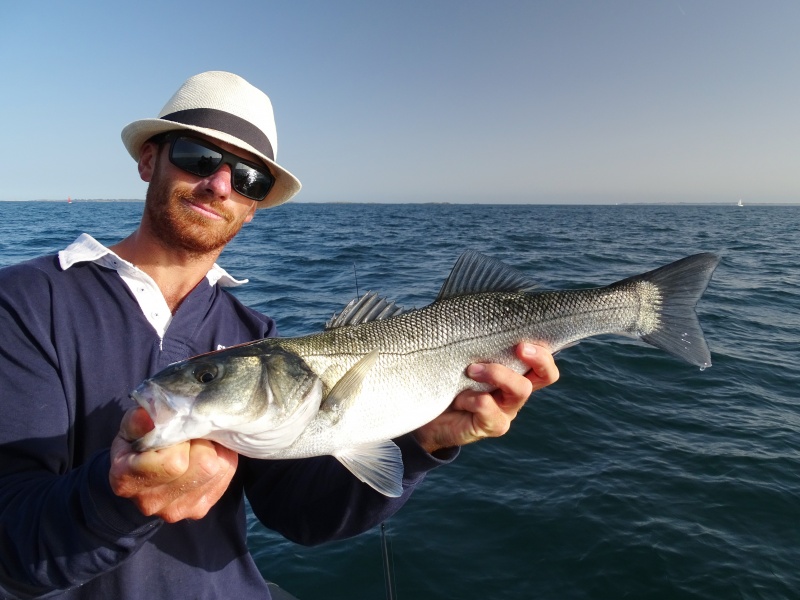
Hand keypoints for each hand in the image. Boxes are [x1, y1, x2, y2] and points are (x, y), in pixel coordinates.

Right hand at [109, 407, 237, 522]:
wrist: (138, 470)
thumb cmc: (137, 440)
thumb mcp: (132, 424)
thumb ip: (140, 420)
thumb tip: (150, 418)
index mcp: (127, 479)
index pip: (175, 462)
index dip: (182, 439)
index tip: (176, 429)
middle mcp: (151, 502)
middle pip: (204, 466)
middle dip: (203, 443)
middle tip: (192, 433)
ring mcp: (176, 510)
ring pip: (217, 469)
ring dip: (214, 450)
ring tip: (199, 442)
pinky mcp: (197, 510)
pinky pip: (225, 475)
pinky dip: (222, 459)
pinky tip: (207, 454)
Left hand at [413, 343, 558, 453]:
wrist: (428, 416)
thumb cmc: (445, 379)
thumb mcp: (459, 356)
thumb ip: (471, 339)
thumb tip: (469, 305)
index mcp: (514, 372)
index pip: (543, 361)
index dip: (544, 352)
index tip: (524, 341)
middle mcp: (515, 391)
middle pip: (545, 375)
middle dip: (536, 359)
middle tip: (518, 347)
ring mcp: (506, 410)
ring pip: (521, 390)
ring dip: (497, 373)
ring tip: (471, 370)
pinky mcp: (492, 426)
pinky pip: (490, 408)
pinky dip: (471, 398)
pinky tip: (456, 398)